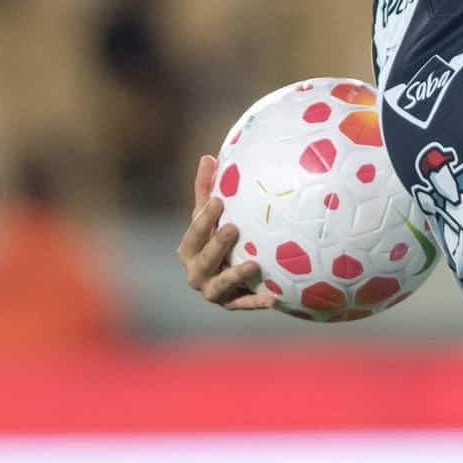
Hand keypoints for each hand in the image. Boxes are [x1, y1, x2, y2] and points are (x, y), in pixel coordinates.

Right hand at [176, 155, 274, 310]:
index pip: (194, 232)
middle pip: (204, 260)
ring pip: (219, 286)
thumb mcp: (210, 215)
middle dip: (217, 245)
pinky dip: (256, 302)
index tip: (219, 201)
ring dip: (235, 275)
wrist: (227, 276)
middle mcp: (195, 272)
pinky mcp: (231, 304)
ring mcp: (212, 291)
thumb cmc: (217, 236)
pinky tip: (273, 298)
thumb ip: (205, 190)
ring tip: (254, 264)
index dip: (205, 218)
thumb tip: (207, 157)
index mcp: (188, 249)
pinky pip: (242, 305)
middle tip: (234, 228)